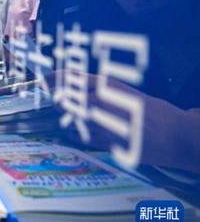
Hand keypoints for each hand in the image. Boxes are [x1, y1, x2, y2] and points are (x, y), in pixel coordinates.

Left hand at [50, 72, 199, 171]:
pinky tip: (80, 130)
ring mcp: (105, 124)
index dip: (55, 78)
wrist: (177, 136)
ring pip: (71, 119)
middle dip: (60, 101)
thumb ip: (101, 90)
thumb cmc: (154, 112)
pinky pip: (80, 137)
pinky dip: (76, 133)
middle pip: (67, 100)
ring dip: (69, 117)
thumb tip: (74, 88)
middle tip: (58, 100)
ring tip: (75, 116)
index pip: (73, 79)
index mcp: (111, 87)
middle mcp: (105, 103)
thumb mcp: (127, 93)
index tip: (45, 79)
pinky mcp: (107, 143)